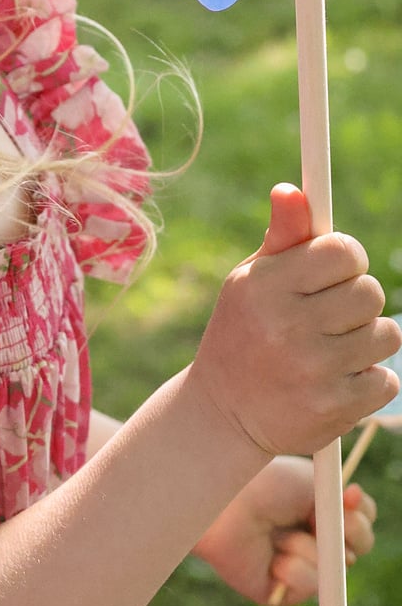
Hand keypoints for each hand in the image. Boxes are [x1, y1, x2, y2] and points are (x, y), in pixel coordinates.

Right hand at [187, 184, 399, 461]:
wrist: (221, 414)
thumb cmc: (243, 333)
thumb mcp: (251, 282)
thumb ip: (282, 238)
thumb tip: (291, 190)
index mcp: (264, 286)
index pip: (343, 252)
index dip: (347, 260)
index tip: (334, 274)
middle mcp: (285, 325)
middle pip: (370, 292)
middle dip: (356, 304)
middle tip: (327, 319)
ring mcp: (311, 369)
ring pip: (386, 335)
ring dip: (365, 343)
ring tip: (328, 353)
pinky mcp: (333, 407)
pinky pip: (387, 379)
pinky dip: (368, 381)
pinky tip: (332, 382)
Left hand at [194, 454, 377, 605]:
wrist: (223, 506)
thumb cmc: (262, 487)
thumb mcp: (311, 485)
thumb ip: (341, 500)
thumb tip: (357, 500)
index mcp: (315, 510)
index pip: (359, 520)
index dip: (359, 514)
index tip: (348, 496)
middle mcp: (308, 538)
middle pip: (357, 548)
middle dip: (347, 534)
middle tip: (318, 520)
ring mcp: (295, 565)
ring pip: (334, 570)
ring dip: (309, 548)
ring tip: (277, 534)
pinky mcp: (278, 591)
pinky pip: (308, 587)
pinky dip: (294, 569)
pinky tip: (272, 558)